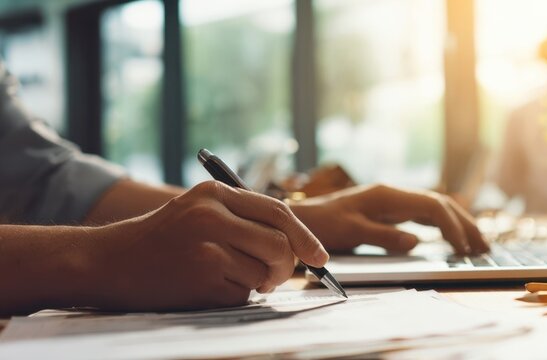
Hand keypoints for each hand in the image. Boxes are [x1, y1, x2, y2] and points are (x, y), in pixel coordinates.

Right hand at [89, 181, 327, 310]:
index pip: (278, 212)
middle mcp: (212, 216)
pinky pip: (242, 294)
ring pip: (264, 272)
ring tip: (228, 276)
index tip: (320, 256)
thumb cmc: (162, 239)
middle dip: (287, 266)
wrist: (108, 262)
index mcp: (214, 194)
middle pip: (279, 245)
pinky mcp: (201, 280)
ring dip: (257, 283)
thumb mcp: (199, 210)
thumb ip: (244, 218)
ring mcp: (206, 248)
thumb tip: (298, 243)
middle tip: (276, 276)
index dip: (306, 236)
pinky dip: (234, 296)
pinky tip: (207, 286)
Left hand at [291, 185, 488, 254]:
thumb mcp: (351, 232)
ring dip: (457, 223)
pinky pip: (424, 214)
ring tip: (476, 243)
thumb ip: (383, 237)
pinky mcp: (389, 209)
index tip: (462, 247)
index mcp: (387, 196)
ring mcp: (393, 200)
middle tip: (484, 247)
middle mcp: (394, 194)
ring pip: (435, 207)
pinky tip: (452, 237)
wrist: (302, 217)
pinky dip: (442, 225)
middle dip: (464, 224)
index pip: (432, 206)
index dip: (451, 226)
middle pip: (440, 204)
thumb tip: (416, 242)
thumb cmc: (323, 224)